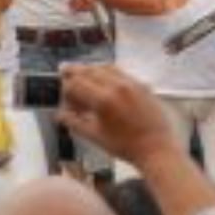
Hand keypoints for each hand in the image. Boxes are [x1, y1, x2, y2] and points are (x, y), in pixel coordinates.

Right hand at [57, 64, 177, 167]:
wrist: (156, 148)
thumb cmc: (124, 146)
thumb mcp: (95, 137)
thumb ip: (74, 122)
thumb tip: (59, 114)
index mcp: (102, 100)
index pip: (76, 84)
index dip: (66, 89)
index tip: (64, 96)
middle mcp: (116, 85)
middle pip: (88, 71)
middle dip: (74, 72)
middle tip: (63, 71)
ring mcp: (130, 82)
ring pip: (104, 67)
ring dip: (90, 69)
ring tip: (81, 72)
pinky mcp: (141, 83)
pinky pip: (119, 71)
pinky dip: (106, 71)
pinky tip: (102, 76)